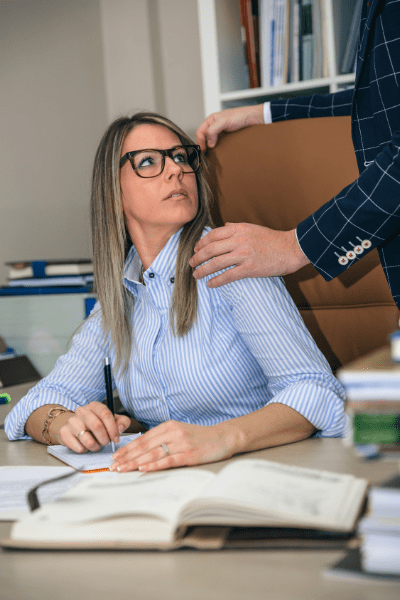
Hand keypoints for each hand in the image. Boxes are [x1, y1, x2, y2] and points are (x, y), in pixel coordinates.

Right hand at [55, 402, 130, 452]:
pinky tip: (85, 447)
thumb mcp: (112, 420)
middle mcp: (82, 411)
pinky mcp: (64, 432)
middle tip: (106, 443)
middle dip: (104, 438)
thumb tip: (121, 428)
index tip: (116, 439)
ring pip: (86, 438)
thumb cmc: (97, 423)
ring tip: (96, 446)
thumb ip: (122, 422)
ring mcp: (72, 421)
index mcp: (94, 406)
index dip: (113, 428)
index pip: (105, 414)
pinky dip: (84, 450)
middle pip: (96, 425)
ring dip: (94, 446)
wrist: (75, 427)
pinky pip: (77, 446)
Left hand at [110, 420, 237, 471]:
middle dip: (126, 456)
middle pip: (144, 446)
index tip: (115, 456)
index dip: (127, 448)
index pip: (143, 438)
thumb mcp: (180, 432)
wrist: (223, 437)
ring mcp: (181, 444)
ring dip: (135, 462)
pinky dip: (154, 464)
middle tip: (113, 466)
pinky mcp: (189, 454)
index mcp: (168, 426)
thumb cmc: (200, 437)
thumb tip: (143, 449)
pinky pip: (168, 460)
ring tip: (122, 469)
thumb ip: (163, 438)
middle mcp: (173, 433)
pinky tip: (143, 468)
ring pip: (152, 453)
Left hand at [189, 223, 309, 286]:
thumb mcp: (253, 227)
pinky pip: (228, 275)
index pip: (213, 235)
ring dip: (203, 270)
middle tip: (191, 264)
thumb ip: (236, 227)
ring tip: (196, 275)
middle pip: (210, 249)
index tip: (196, 250)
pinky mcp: (249, 268)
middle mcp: (239, 240)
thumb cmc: (273, 239)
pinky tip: (210, 284)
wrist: (292, 248)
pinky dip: (216, 281)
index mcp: (239, 229)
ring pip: (216, 263)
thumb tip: (224, 225)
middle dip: (197, 257)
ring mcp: (244, 254)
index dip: (201, 243)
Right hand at [196, 105, 263, 151]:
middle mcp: (214, 126)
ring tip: (210, 154)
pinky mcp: (226, 137)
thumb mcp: (223, 121)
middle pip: (204, 137)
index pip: (200, 132)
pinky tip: (218, 151)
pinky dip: (217, 148)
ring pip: (210, 141)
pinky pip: (218, 143)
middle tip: (205, 153)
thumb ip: (213, 130)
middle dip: (203, 145)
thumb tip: (208, 143)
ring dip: (210, 147)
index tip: (203, 149)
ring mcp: (220, 132)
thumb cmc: (239, 115)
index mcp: (211, 120)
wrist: (253, 119)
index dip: (200, 141)